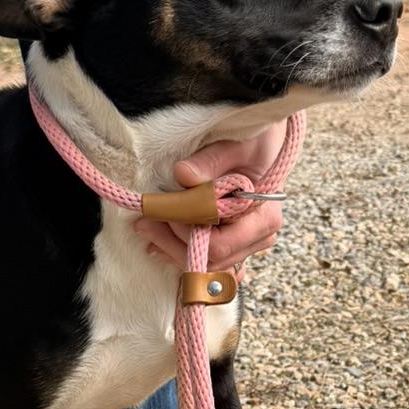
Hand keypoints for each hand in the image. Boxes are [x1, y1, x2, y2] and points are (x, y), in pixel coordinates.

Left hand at [133, 122, 287, 270]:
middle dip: (172, 243)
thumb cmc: (255, 142)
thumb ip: (212, 160)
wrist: (264, 144)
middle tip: (143, 222)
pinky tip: (160, 244)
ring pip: (205, 267)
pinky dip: (181, 253)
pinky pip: (206, 263)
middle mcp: (259, 238)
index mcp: (263, 218)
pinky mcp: (233, 245)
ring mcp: (247, 245)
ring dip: (172, 249)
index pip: (219, 246)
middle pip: (210, 262)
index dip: (186, 233)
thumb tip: (184, 175)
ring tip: (147, 228)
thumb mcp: (237, 143)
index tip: (165, 211)